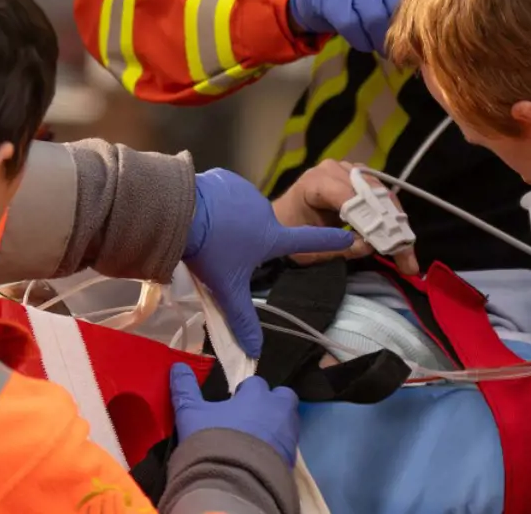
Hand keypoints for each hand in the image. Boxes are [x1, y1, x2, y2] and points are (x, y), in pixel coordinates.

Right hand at [170, 363, 300, 466]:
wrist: (232, 482)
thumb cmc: (211, 440)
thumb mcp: (190, 414)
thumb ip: (185, 389)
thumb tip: (177, 366)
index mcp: (256, 395)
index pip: (256, 383)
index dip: (246, 392)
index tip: (235, 402)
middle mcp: (278, 410)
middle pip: (284, 397)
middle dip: (273, 403)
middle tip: (254, 417)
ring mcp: (288, 436)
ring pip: (289, 422)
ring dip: (277, 425)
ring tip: (258, 439)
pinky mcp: (291, 460)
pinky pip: (288, 448)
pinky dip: (278, 449)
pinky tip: (262, 457)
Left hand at [184, 168, 354, 355]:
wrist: (181, 212)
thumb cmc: (211, 252)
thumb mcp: (227, 290)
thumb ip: (243, 319)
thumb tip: (256, 351)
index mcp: (271, 236)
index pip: (307, 241)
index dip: (329, 242)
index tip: (349, 237)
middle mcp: (265, 210)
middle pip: (261, 230)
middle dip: (247, 240)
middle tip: (224, 251)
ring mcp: (246, 191)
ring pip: (242, 211)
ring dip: (231, 221)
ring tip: (209, 231)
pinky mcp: (227, 179)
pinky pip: (225, 194)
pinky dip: (217, 203)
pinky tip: (202, 212)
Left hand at [272, 160, 419, 275]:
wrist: (284, 216)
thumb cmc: (289, 230)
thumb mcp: (307, 247)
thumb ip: (337, 247)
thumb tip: (370, 245)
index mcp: (315, 182)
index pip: (350, 198)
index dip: (372, 220)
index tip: (389, 246)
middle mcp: (334, 169)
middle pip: (371, 195)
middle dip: (391, 226)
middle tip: (406, 259)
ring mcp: (347, 170)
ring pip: (381, 194)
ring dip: (396, 223)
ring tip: (406, 252)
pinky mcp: (358, 177)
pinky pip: (380, 194)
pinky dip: (391, 216)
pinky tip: (398, 239)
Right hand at [287, 0, 422, 53]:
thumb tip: (439, 23)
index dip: (419, 14)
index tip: (422, 35)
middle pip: (396, 1)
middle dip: (400, 31)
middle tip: (404, 49)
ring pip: (373, 16)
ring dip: (379, 40)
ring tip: (383, 47)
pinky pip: (350, 23)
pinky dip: (360, 39)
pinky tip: (364, 42)